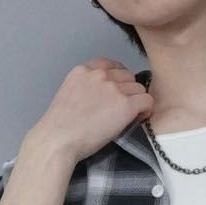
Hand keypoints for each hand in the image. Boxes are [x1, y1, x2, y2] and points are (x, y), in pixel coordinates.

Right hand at [28, 58, 154, 166]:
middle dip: (128, 91)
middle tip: (122, 109)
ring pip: (139, 88)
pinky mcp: (125, 105)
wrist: (59, 139)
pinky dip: (146, 110)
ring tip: (129, 116)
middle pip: (127, 76)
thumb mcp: (68, 94)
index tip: (116, 94)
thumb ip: (84, 88)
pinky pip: (147, 101)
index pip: (111, 65)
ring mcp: (113, 88)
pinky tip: (138, 119)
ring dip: (137, 101)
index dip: (117, 80)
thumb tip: (98, 97)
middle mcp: (100, 74)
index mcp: (84, 70)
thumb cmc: (59, 127)